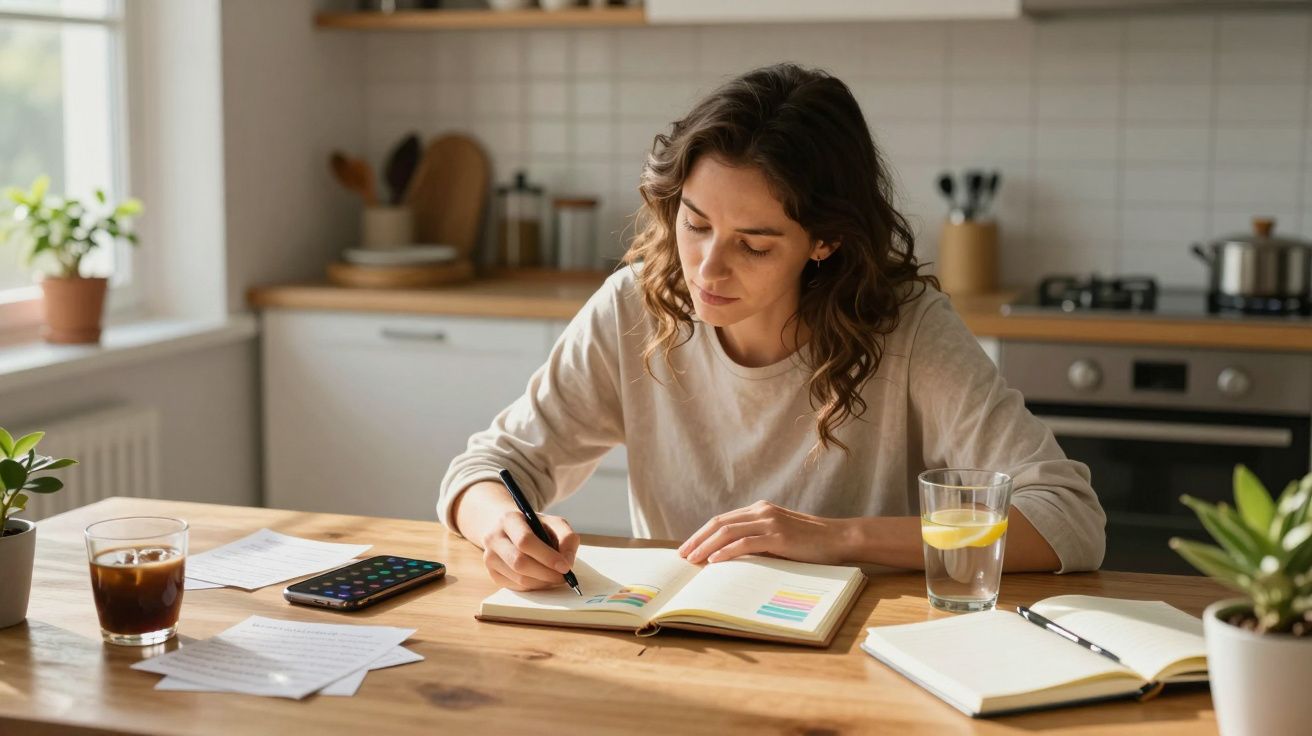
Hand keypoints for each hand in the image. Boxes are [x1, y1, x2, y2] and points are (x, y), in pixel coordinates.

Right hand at [479, 511, 579, 590]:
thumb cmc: (535, 526)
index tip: (565, 566)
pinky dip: (534, 586)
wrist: (509, 529)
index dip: (547, 556)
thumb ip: (566, 538)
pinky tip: (542, 578)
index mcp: (509, 519)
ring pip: (518, 578)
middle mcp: (494, 538)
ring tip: (555, 577)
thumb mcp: (553, 523)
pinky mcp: (492, 573)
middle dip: (546, 573)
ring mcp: (490, 557)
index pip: (525, 541)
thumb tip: (567, 563)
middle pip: (519, 563)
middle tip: (564, 577)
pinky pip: (516, 587)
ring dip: (542, 582)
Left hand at [677, 500, 852, 564]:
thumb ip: (757, 540)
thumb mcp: (778, 538)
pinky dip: (727, 552)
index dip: (701, 534)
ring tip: (693, 561)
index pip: (722, 520)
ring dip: (707, 546)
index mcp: (759, 510)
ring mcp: (770, 522)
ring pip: (728, 532)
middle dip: (697, 539)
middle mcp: (761, 511)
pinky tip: (715, 562)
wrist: (838, 538)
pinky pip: (746, 543)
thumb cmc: (809, 543)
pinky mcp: (779, 536)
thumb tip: (729, 557)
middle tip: (682, 556)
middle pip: (719, 523)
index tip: (687, 548)